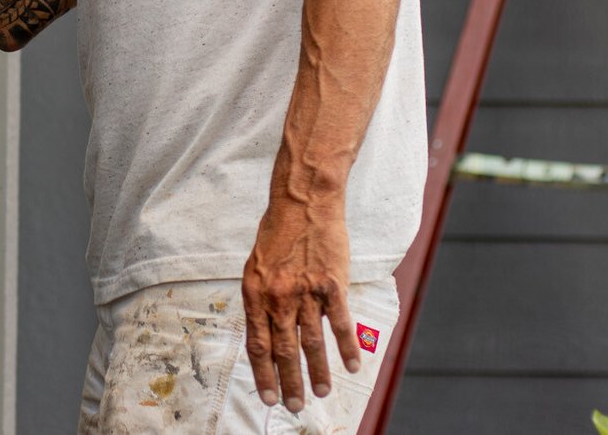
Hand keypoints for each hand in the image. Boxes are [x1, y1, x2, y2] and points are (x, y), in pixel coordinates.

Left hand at [240, 194, 360, 412]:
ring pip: (312, 343)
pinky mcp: (332, 285)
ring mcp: (306, 292)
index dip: (263, 373)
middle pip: (284, 350)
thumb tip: (263, 332)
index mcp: (255, 293)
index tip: (268, 396)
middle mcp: (278, 297)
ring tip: (322, 393)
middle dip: (289, 382)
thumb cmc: (278, 231)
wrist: (303, 202)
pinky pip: (340, 325)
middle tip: (294, 406)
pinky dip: (346, 348)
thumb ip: (261, 299)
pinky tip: (352, 366)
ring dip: (317, 372)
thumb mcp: (256, 266)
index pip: (257, 344)